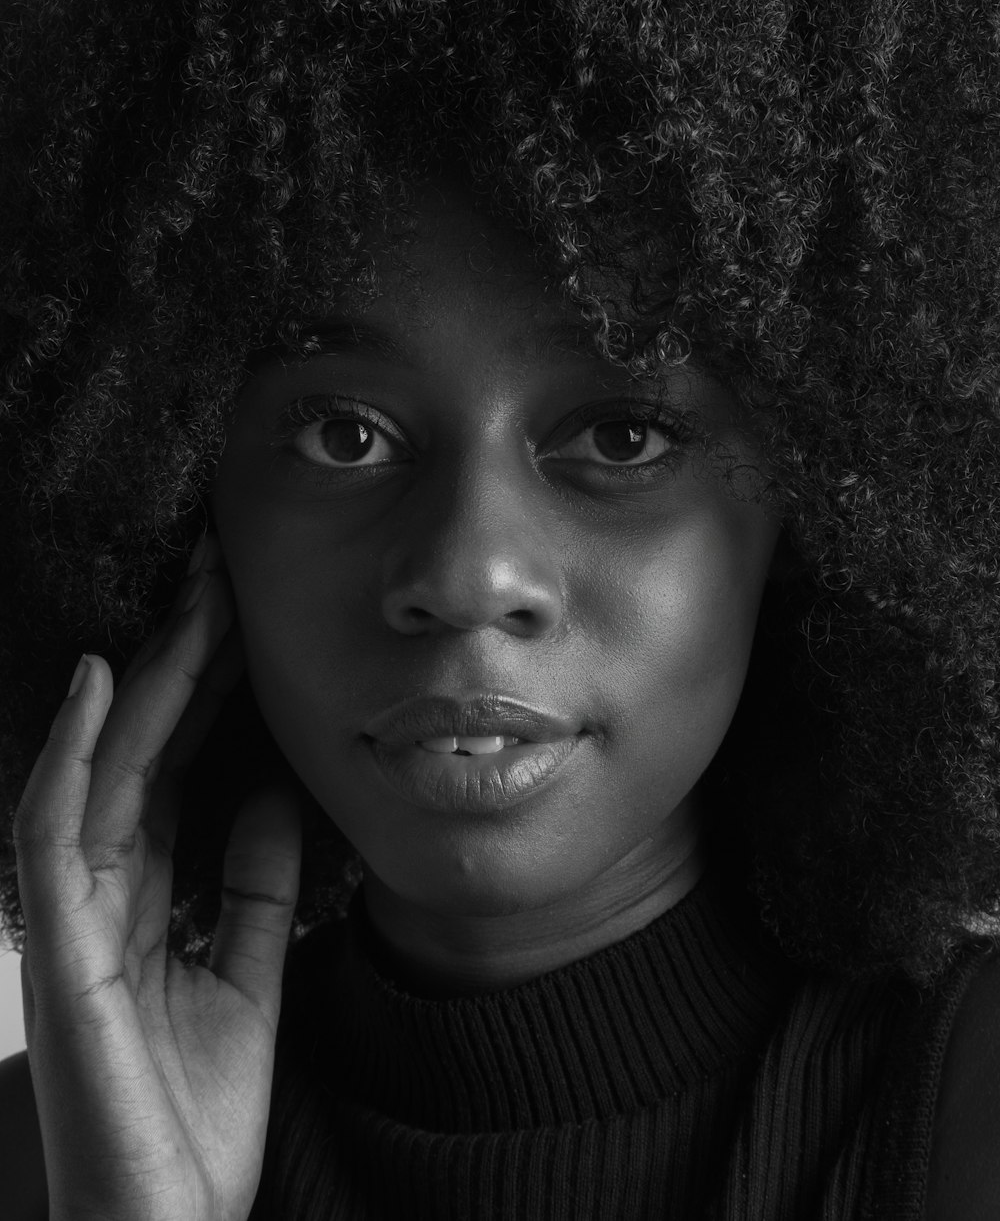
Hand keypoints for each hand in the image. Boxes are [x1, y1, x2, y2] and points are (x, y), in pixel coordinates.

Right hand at [12, 535, 301, 1220]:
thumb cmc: (196, 1121)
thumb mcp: (247, 978)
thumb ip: (251, 888)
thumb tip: (270, 794)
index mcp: (148, 899)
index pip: (177, 768)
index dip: (209, 692)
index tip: (252, 620)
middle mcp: (103, 891)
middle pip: (144, 750)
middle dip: (182, 661)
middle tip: (223, 574)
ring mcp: (73, 913)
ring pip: (106, 767)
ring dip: (144, 679)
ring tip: (188, 599)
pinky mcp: (56, 943)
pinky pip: (54, 827)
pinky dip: (73, 749)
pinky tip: (96, 682)